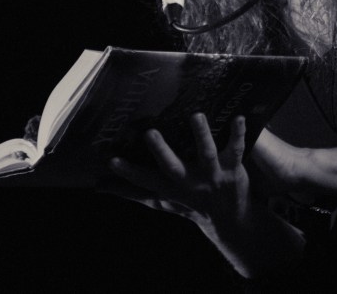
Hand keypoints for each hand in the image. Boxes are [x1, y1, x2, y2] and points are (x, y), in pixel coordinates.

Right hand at [106, 113, 306, 277]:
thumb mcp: (161, 201)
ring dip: (201, 135)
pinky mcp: (233, 167)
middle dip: (162, 152)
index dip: (128, 172)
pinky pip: (236, 149)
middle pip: (173, 167)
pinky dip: (238, 134)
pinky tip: (238, 117)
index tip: (111, 160)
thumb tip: (98, 187)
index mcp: (171, 188)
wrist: (232, 220)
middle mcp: (190, 181)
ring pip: (206, 153)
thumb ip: (132, 192)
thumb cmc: (190, 204)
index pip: (146, 181)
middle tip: (149, 133)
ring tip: (196, 115)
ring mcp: (212, 174)